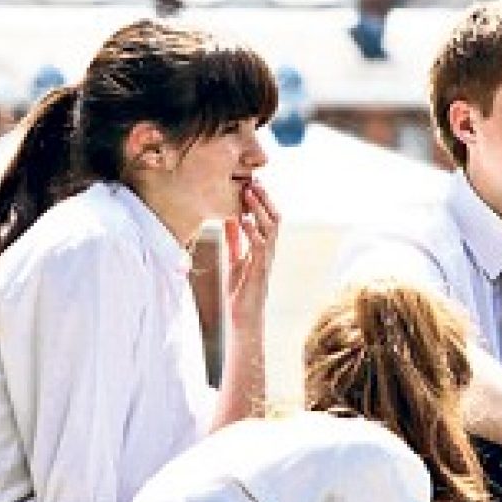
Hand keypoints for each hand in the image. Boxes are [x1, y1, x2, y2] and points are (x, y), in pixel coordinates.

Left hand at [223, 177, 279, 327]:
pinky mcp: (260, 268)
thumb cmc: (238, 294)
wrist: (241, 321)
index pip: (265, 218)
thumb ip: (234, 241)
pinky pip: (260, 244)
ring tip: (249, 193)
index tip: (249, 184)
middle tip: (253, 181)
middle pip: (273, 217)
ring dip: (260, 209)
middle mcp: (267, 251)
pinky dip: (252, 230)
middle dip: (264, 199)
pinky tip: (243, 219)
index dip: (260, 201)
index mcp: (261, 248)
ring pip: (270, 227)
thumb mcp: (232, 260)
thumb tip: (228, 220)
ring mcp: (266, 259)